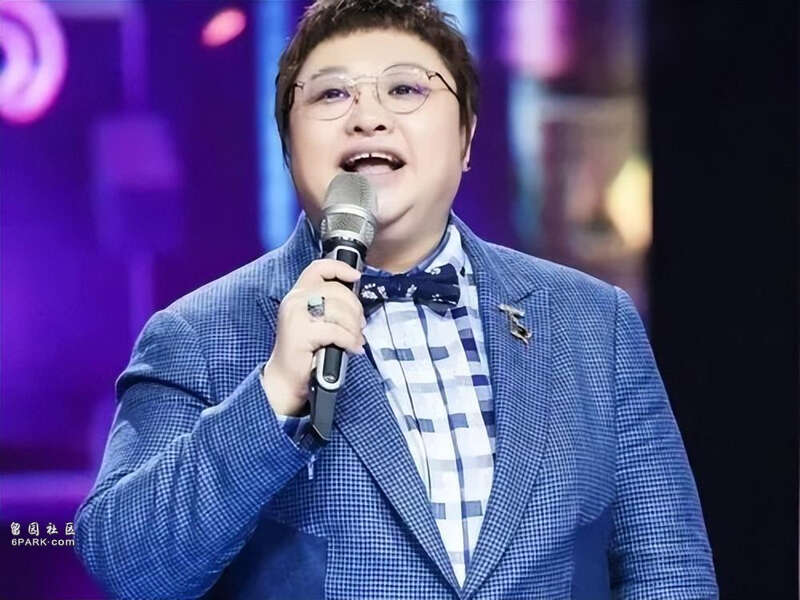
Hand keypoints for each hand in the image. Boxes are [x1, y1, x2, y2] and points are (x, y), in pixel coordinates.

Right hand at [261, 259, 365, 415]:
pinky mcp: (300, 333)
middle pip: (336, 290)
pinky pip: (335, 330)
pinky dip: (349, 340)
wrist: (285, 379)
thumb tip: (355, 300)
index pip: (319, 268)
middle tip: (360, 326)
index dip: (340, 268)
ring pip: (338, 310)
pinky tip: (352, 349)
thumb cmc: (305, 352)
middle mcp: (294, 300)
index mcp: (298, 294)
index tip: (356, 277)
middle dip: (355, 308)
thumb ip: (329, 305)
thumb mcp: (315, 321)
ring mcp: (295, 315)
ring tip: (356, 340)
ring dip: (354, 327)